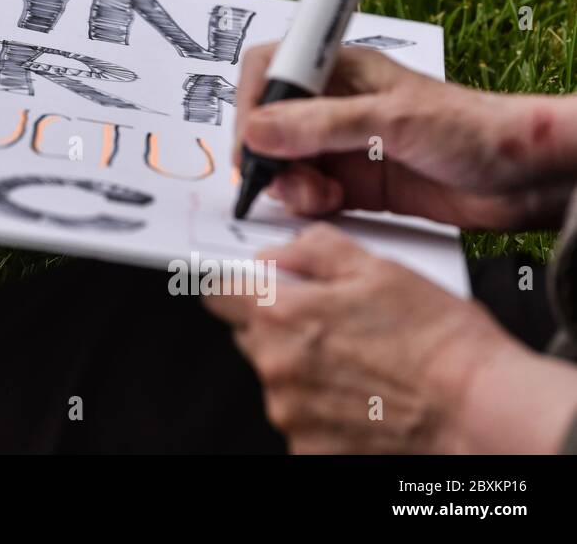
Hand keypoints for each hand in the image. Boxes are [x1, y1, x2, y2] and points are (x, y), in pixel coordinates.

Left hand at [204, 224, 576, 452]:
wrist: (479, 409)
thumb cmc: (437, 339)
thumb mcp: (374, 266)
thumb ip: (311, 249)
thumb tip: (277, 253)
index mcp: (279, 314)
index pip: (218, 293)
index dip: (239, 284)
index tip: (255, 286)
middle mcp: (275, 366)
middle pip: (249, 335)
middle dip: (279, 325)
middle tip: (334, 324)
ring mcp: (289, 412)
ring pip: (277, 378)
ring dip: (304, 368)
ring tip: (361, 364)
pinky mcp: (309, 448)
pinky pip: (300, 418)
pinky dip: (322, 407)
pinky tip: (364, 397)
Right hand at [233, 43, 576, 229]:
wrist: (529, 177)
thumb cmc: (477, 130)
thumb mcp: (394, 121)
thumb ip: (321, 125)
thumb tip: (257, 131)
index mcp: (340, 70)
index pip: (269, 71)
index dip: (251, 104)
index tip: (254, 143)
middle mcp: (335, 105)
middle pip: (267, 123)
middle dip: (269, 156)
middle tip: (289, 181)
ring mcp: (344, 145)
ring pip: (285, 163)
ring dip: (291, 186)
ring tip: (322, 198)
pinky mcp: (356, 183)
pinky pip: (309, 194)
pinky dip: (309, 206)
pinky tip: (332, 208)